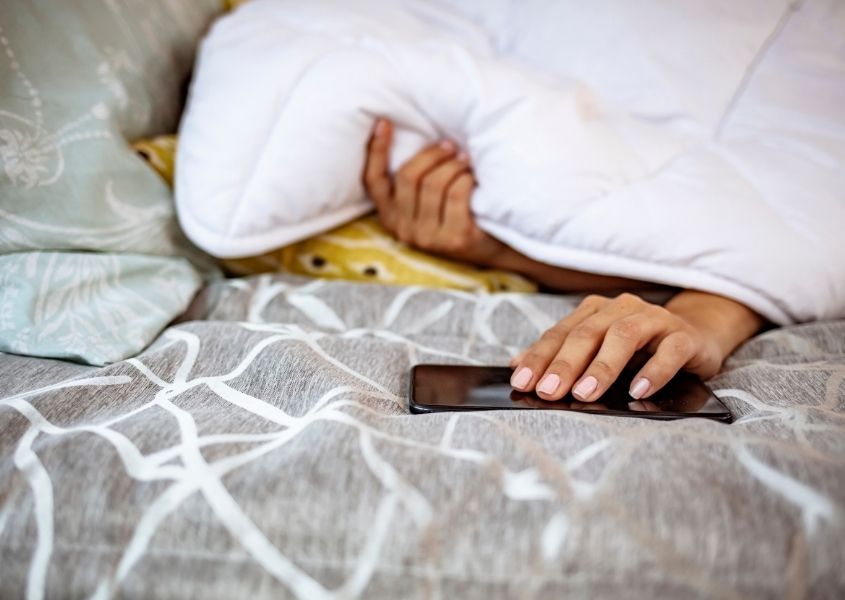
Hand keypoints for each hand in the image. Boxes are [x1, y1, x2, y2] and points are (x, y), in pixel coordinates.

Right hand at [363, 118, 505, 265]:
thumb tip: (413, 133)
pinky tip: (473, 179)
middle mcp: (403, 229)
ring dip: (453, 165)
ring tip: (465, 161)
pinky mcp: (453, 239)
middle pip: (408, 177)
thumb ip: (415, 179)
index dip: (376, 151)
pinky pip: (456, 194)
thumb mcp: (427, 198)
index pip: (373, 181)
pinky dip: (466, 179)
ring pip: (433, 184)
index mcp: (390, 216)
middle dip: (431, 155)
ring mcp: (427, 237)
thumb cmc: (457, 211)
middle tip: (450, 145)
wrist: (491, 246)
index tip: (384, 123)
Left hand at [509, 291, 760, 401]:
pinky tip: (637, 391)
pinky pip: (670, 351)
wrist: (695, 337)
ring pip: (624, 337)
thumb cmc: (638, 349)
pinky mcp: (685, 337)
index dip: (540, 356)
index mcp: (596, 311)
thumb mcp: (597, 350)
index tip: (522, 381)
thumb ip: (561, 355)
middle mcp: (622, 309)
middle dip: (565, 363)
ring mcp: (655, 320)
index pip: (561, 333)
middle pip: (588, 333)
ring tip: (585, 393)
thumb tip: (516, 366)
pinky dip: (653, 371)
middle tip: (548, 391)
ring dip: (602, 367)